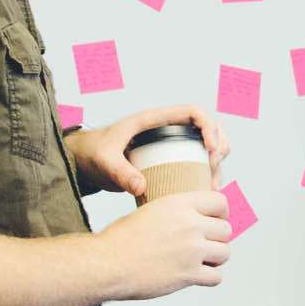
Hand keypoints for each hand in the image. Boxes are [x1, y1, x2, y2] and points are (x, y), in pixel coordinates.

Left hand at [67, 104, 230, 196]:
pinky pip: (196, 164)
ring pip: (206, 148)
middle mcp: (167, 130)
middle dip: (220, 145)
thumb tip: (141, 187)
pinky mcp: (169, 162)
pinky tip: (205, 193)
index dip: (210, 126)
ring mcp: (170, 146)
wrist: (84, 163)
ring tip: (213, 184)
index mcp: (155, 119)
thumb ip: (120, 172)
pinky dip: (206, 176)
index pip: (194, 112)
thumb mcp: (104, 160)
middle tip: (214, 168)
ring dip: (217, 163)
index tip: (211, 149)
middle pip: (208, 128)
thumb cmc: (92, 153)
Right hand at [95, 189, 231, 297]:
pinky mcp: (189, 274)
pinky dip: (210, 278)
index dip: (221, 213)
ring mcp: (191, 250)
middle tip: (204, 245)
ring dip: (215, 259)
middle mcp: (189, 225)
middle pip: (226, 229)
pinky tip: (196, 275)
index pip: (221, 202)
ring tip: (200, 261)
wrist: (107, 264)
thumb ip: (176, 212)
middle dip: (217, 238)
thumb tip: (196, 217)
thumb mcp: (151, 211)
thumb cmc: (121, 240)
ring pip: (225, 253)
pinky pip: (217, 277)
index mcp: (179, 204)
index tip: (215, 221)